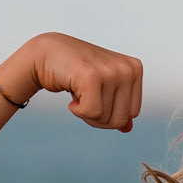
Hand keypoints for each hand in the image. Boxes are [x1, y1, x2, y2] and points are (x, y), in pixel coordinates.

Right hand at [10, 33, 143, 132]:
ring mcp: (111, 71)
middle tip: (85, 97)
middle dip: (99, 117)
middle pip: (120, 119)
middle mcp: (127, 69)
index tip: (96, 95)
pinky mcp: (92, 77)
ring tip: (78, 90)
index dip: (110, 113)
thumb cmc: (76, 72)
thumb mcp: (103, 89)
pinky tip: (72, 92)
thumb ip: (119, 107)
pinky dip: (77, 110)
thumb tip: (127, 129)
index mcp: (135, 69)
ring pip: (105, 118)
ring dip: (86, 112)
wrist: (46, 53)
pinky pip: (92, 112)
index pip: (132, 113)